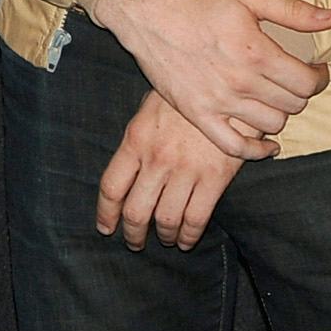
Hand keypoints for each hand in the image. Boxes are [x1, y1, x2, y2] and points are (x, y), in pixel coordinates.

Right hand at [91, 0, 330, 159]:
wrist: (147, 12)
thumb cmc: (196, 1)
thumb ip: (292, 10)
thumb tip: (330, 20)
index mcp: (256, 52)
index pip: (306, 83)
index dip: (318, 78)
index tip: (315, 70)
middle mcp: (240, 82)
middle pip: (292, 105)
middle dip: (299, 93)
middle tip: (292, 80)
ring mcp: (218, 101)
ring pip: (271, 125)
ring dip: (280, 114)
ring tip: (273, 98)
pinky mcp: (198, 113)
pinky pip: (235, 147)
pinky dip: (257, 152)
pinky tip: (266, 144)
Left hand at [97, 92, 242, 250]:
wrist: (225, 87)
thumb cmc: (183, 97)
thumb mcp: (148, 109)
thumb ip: (136, 140)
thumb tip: (127, 169)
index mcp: (135, 141)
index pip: (111, 187)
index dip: (106, 213)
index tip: (105, 227)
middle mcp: (156, 160)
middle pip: (136, 211)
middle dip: (133, 233)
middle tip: (135, 242)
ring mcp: (185, 171)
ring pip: (166, 220)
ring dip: (164, 236)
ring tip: (165, 240)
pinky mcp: (214, 179)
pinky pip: (196, 218)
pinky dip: (189, 235)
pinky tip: (186, 240)